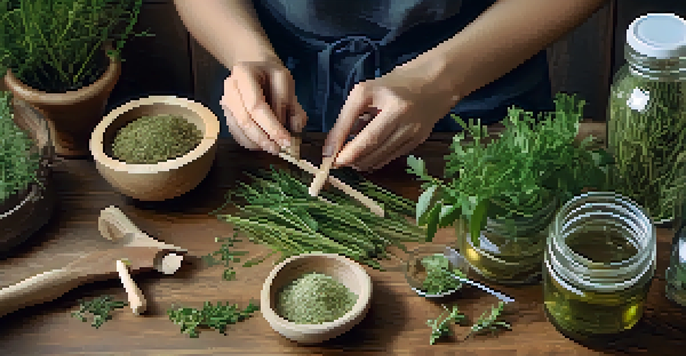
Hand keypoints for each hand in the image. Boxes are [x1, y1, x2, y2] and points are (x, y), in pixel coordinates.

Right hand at [221, 60, 307, 153]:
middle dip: (264, 138)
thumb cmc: (270, 73)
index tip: (286, 139)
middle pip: (245, 120)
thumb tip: (294, 127)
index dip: (271, 125)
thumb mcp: (285, 79)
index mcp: (243, 74)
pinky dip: (250, 142)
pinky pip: (236, 133)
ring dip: (257, 143)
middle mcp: (230, 89)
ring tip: (274, 148)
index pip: (256, 105)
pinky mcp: (227, 114)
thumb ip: (290, 102)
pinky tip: (264, 144)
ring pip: (239, 129)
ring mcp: (226, 102)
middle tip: (280, 148)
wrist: (254, 67)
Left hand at [324, 58, 458, 170]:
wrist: (435, 83)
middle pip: (371, 144)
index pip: (357, 122)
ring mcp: (413, 129)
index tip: (327, 157)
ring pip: (381, 155)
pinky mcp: (419, 140)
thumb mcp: (366, 92)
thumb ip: (349, 117)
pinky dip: (376, 160)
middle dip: (350, 158)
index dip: (342, 143)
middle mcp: (401, 114)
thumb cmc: (394, 85)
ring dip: (362, 162)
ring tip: (350, 160)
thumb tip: (333, 145)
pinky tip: (367, 158)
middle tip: (336, 163)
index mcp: (386, 98)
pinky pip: (392, 156)